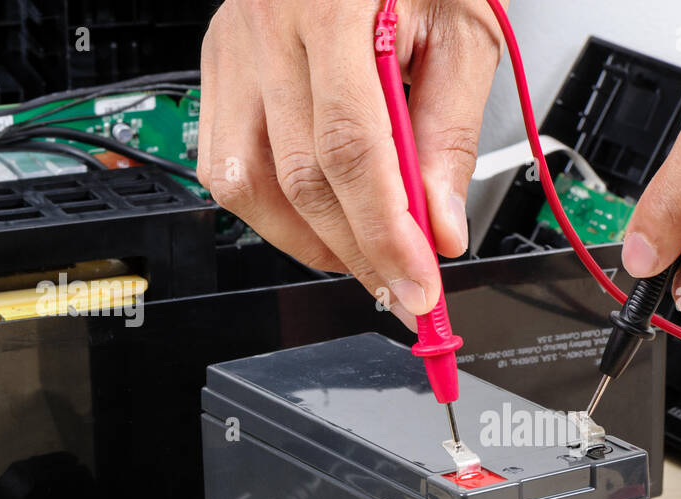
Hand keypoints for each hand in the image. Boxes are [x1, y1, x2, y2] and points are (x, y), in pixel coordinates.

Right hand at [198, 0, 504, 324]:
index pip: (350, 150)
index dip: (385, 233)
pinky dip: (271, 211)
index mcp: (330, 6)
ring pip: (247, 183)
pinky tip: (317, 220)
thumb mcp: (463, 31)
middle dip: (358, 251)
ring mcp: (232, 48)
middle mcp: (266, 27)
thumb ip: (449, 133)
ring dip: (312, 241)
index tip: (419, 284)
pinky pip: (225, 164)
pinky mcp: (218, 65)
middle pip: (300, 178)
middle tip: (403, 288)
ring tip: (364, 258)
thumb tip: (438, 226)